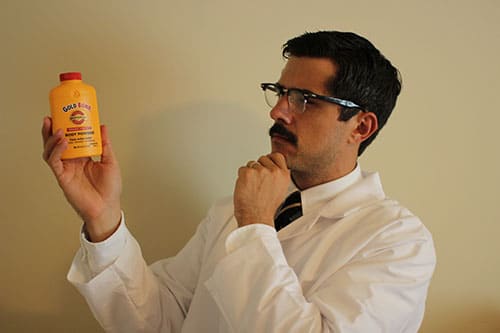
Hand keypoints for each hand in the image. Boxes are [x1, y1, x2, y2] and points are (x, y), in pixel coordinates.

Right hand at [42, 117, 121, 241]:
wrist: (107, 207)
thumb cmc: (110, 188)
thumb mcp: (110, 161)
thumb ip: (105, 144)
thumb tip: (102, 126)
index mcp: (82, 157)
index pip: (69, 138)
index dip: (64, 127)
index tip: (64, 114)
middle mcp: (72, 161)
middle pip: (56, 142)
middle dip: (51, 129)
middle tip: (51, 116)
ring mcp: (65, 169)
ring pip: (51, 150)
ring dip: (51, 138)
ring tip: (56, 128)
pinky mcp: (62, 177)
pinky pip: (54, 162)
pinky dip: (57, 150)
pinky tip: (63, 142)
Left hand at [233, 153, 290, 227]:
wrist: (256, 218)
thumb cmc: (266, 208)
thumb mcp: (280, 190)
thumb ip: (278, 176)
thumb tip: (271, 167)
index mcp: (284, 175)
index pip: (277, 156)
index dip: (269, 160)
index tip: (265, 165)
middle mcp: (274, 171)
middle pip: (262, 159)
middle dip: (258, 168)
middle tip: (257, 183)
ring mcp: (260, 171)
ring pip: (251, 164)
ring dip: (249, 174)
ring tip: (252, 188)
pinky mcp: (248, 173)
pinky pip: (242, 169)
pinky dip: (241, 178)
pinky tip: (246, 188)